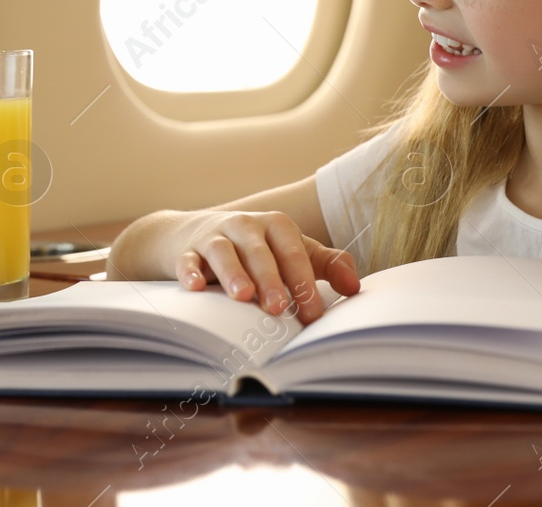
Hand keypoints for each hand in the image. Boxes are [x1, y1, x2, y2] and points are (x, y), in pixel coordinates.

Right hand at [174, 211, 359, 324]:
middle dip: (270, 278)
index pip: (293, 252)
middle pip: (259, 250)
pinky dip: (190, 271)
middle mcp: (245, 226)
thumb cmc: (256, 248)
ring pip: (223, 251)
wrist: (196, 233)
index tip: (312, 314)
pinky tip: (195, 288)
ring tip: (242, 296)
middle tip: (277, 308)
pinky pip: (187, 259)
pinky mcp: (186, 250)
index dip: (304, 282)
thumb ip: (325, 265)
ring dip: (233, 272)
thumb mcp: (291, 251)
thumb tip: (355, 287)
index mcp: (276, 226)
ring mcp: (213, 237)